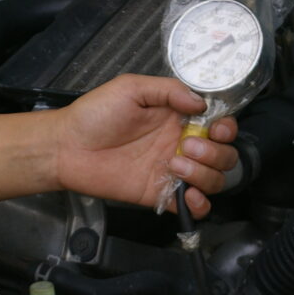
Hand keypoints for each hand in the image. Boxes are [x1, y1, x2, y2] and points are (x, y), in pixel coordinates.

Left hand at [54, 74, 238, 217]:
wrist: (67, 147)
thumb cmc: (94, 114)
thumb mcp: (131, 88)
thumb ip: (168, 90)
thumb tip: (200, 104)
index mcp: (177, 118)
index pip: (219, 125)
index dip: (226, 128)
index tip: (216, 128)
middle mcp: (179, 144)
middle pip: (223, 155)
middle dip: (215, 153)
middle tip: (187, 147)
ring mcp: (171, 171)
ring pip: (213, 180)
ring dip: (205, 175)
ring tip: (176, 166)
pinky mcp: (159, 194)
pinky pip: (192, 206)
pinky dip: (199, 205)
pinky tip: (188, 195)